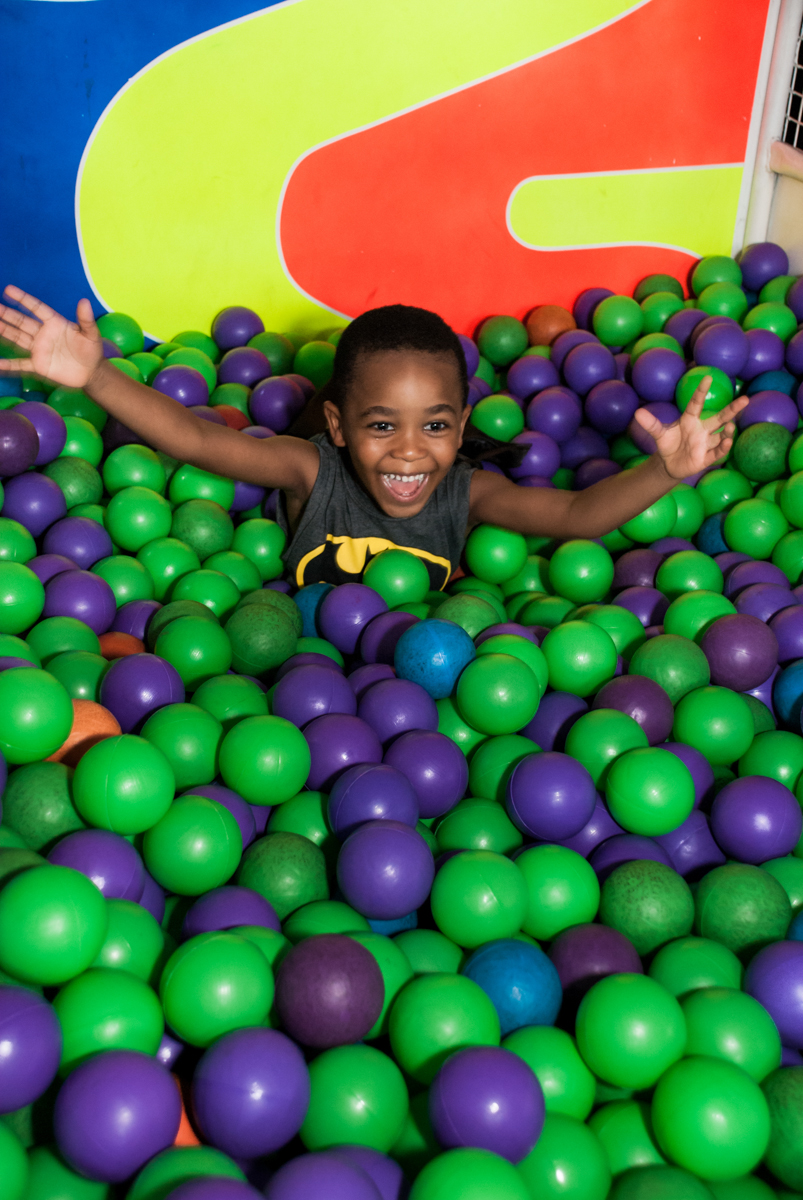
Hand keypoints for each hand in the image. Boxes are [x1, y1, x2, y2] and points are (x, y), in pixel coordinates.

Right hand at [0, 286, 102, 389]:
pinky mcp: (38, 365)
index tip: (8, 290)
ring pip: (17, 337)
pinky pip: (20, 364)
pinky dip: (8, 365)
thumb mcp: (91, 334)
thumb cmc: (91, 350)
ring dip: (4, 330)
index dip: (23, 299)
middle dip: (7, 314)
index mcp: (55, 323)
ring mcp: (39, 349)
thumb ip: (86, 319)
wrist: (91, 372)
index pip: (36, 308)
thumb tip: (85, 301)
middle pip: (21, 321)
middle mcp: (43, 334)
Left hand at [633, 374, 748, 479]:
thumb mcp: (659, 434)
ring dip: (727, 431)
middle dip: (732, 409)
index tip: (707, 377)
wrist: (669, 464)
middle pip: (720, 417)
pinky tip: (727, 442)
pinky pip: (717, 452)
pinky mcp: (706, 458)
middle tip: (745, 399)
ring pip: (721, 435)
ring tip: (729, 426)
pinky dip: (722, 448)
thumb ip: (651, 424)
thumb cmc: (668, 444)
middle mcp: (702, 430)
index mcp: (690, 420)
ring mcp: (706, 443)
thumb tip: (637, 413)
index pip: (697, 403)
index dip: (701, 391)